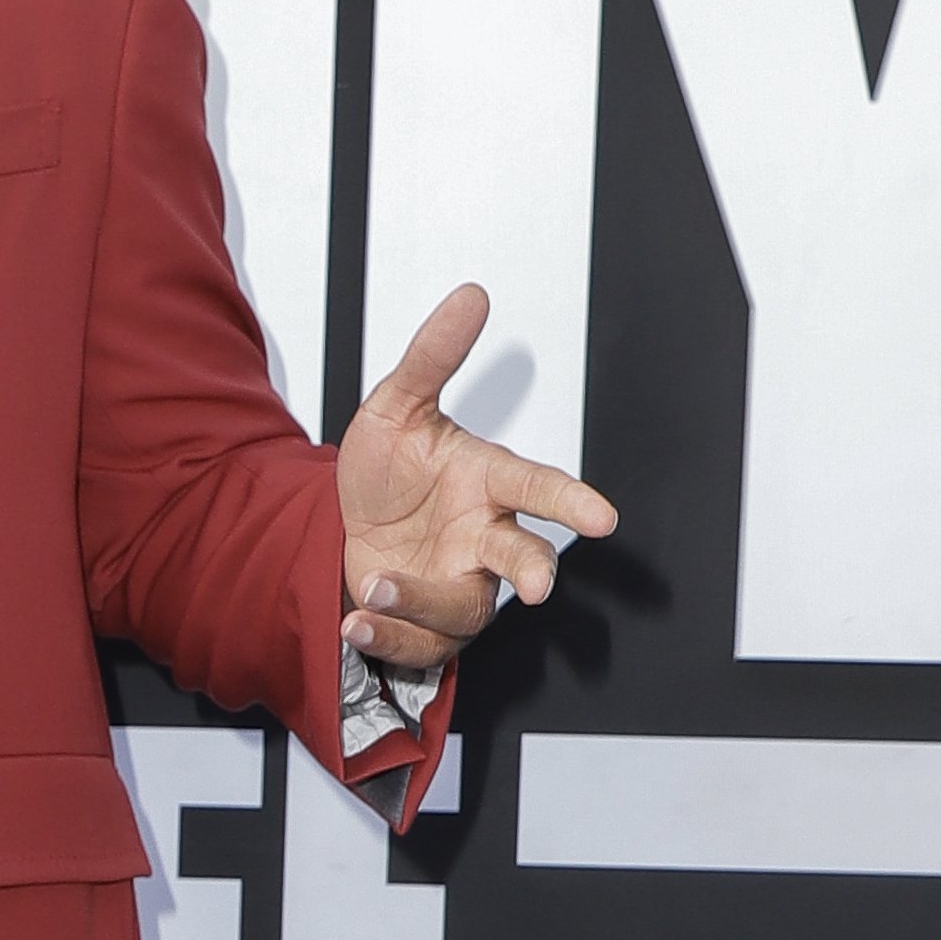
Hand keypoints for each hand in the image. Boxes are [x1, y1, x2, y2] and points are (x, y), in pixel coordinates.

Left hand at [336, 283, 617, 669]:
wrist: (338, 522)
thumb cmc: (387, 468)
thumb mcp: (395, 405)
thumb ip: (432, 356)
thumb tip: (470, 296)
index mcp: (487, 482)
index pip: (537, 486)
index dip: (571, 501)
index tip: (602, 516)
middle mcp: (483, 537)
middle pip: (524, 557)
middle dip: (535, 571)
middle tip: (538, 586)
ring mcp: (460, 584)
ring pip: (464, 608)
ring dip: (421, 601)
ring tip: (377, 582)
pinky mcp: (429, 627)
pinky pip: (419, 643)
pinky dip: (388, 637)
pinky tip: (357, 621)